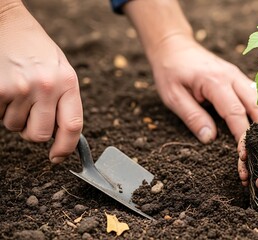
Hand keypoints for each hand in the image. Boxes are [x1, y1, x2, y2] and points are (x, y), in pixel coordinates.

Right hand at [0, 2, 82, 162]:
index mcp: (68, 82)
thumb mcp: (61, 71)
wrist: (8, 24)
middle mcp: (47, 86)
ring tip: (18, 92)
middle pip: (41, 134)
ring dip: (15, 117)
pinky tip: (6, 89)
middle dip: (34, 133)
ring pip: (16, 127)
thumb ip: (65, 100)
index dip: (66, 148)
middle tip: (31, 116)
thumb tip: (62, 135)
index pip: (73, 126)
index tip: (58, 157)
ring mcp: (21, 88)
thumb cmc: (38, 50)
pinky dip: (1, 108)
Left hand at [148, 34, 257, 142]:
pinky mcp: (240, 78)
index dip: (242, 135)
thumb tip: (209, 138)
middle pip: (257, 104)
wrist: (174, 46)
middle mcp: (232, 76)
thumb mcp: (173, 96)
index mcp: (215, 81)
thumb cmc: (170, 71)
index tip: (245, 154)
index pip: (235, 112)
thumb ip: (192, 116)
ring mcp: (238, 76)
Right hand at [237, 108, 257, 185]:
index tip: (244, 155)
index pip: (248, 137)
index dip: (243, 145)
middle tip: (244, 175)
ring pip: (250, 165)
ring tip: (246, 183)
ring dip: (246, 174)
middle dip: (242, 165)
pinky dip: (255, 180)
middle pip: (245, 153)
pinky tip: (253, 187)